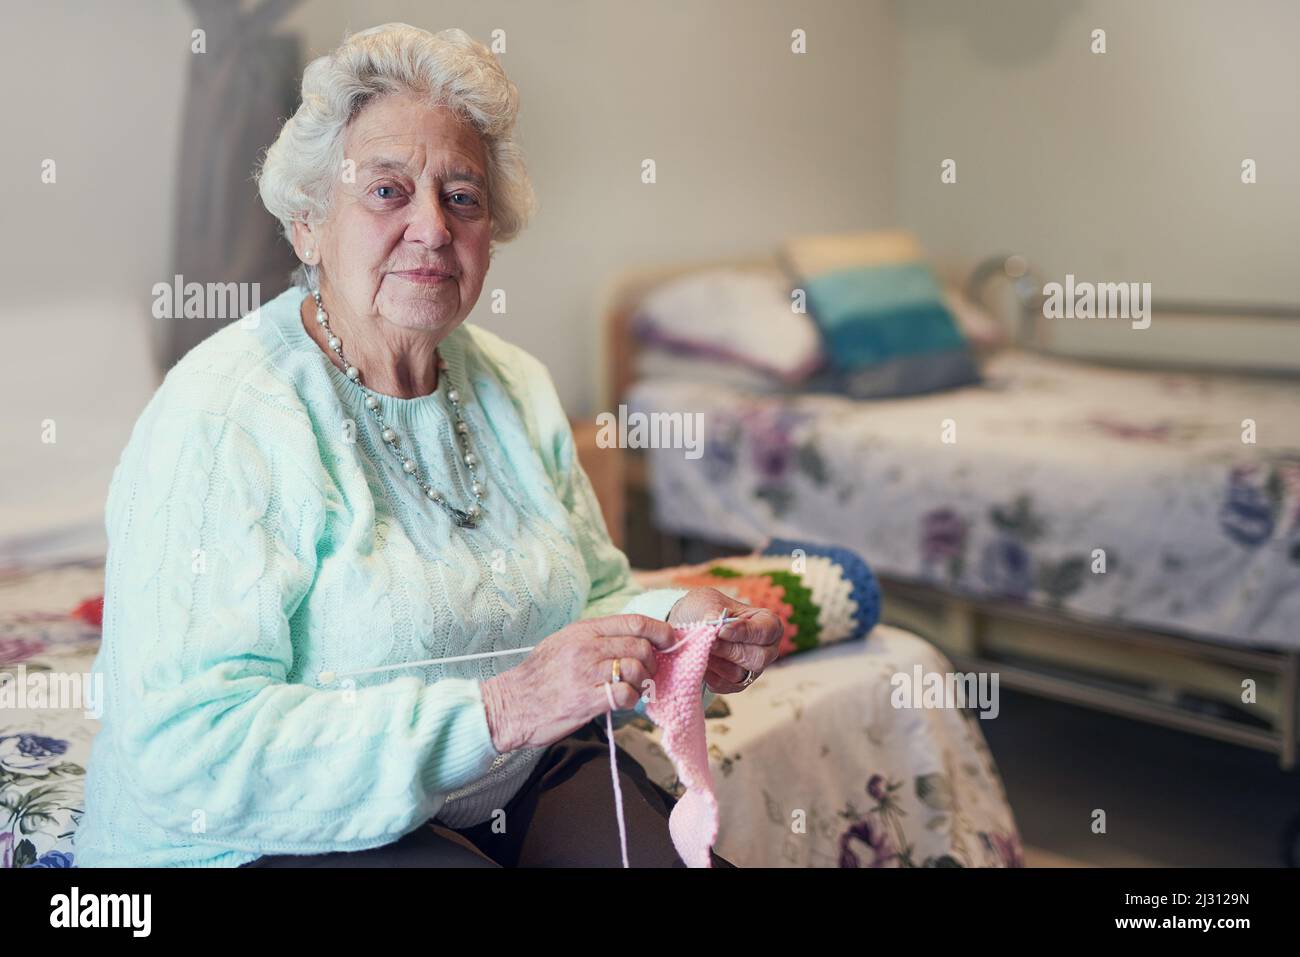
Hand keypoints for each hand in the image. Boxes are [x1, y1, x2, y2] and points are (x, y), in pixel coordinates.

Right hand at [480, 614, 675, 752]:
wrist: (510, 705)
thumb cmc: (539, 677)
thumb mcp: (563, 643)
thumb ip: (595, 638)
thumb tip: (633, 638)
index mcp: (583, 630)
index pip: (634, 622)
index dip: (660, 630)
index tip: (671, 640)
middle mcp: (586, 647)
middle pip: (641, 646)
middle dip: (652, 661)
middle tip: (647, 673)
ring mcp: (586, 673)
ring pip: (636, 669)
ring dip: (642, 682)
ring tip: (632, 689)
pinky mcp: (587, 700)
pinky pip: (626, 695)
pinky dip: (631, 700)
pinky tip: (620, 702)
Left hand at [667, 587, 781, 693]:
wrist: (688, 623)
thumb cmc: (706, 608)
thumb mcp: (709, 601)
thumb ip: (714, 612)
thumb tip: (715, 624)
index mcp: (768, 624)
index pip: (766, 632)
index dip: (744, 632)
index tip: (721, 630)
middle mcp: (766, 649)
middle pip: (757, 658)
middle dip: (729, 650)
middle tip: (709, 642)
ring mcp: (752, 669)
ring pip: (739, 674)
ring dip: (716, 662)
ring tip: (700, 648)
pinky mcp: (735, 684)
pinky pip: (725, 685)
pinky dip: (709, 674)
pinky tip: (699, 660)